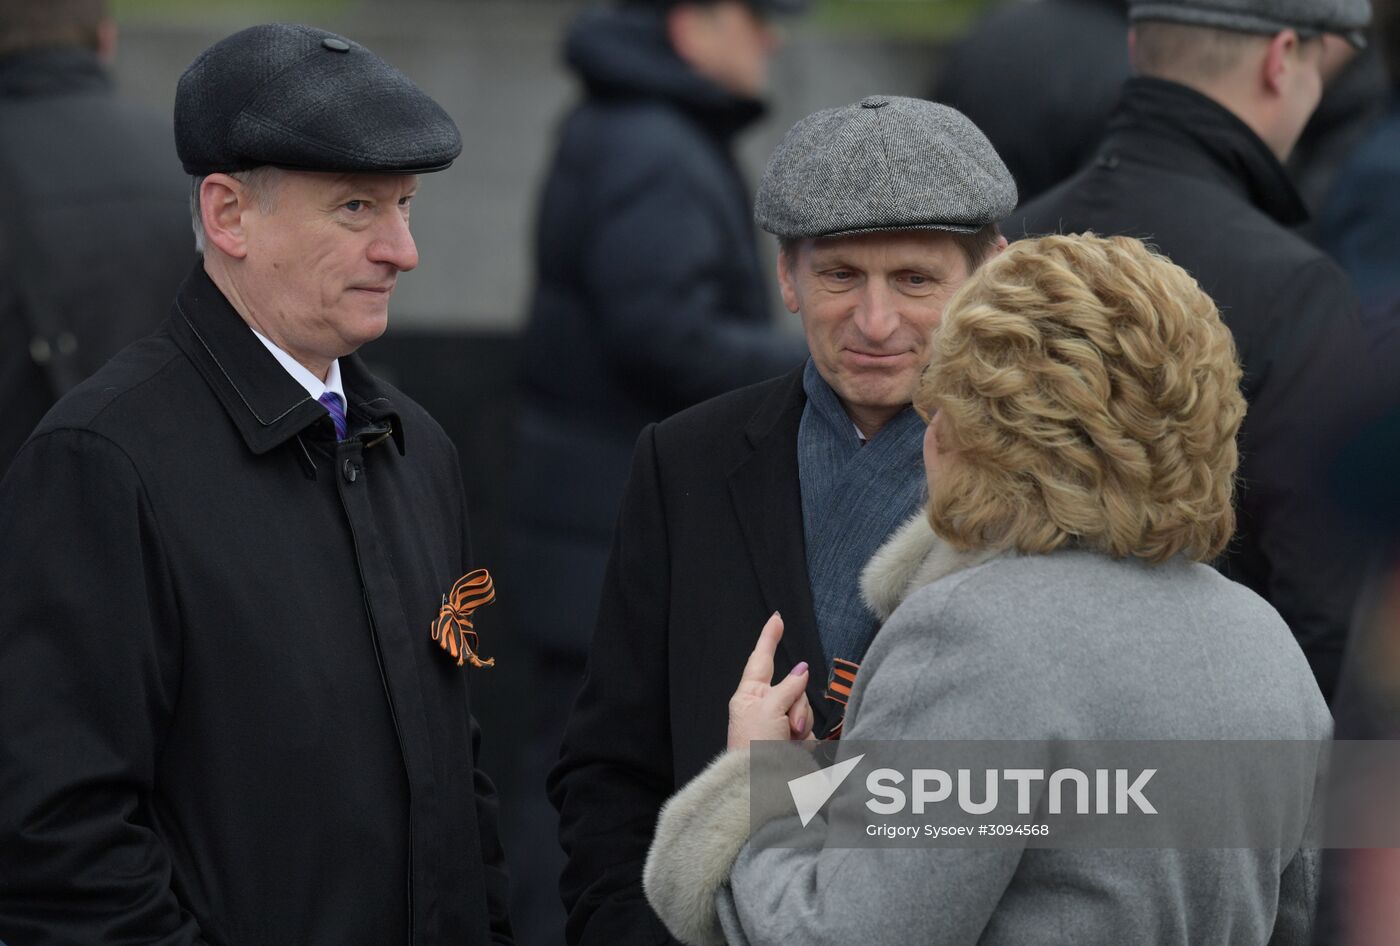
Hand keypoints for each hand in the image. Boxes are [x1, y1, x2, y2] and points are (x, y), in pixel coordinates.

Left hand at [727, 612, 815, 750]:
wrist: (763, 788)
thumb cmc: (754, 749)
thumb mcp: (768, 710)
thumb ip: (788, 687)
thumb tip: (802, 670)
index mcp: (748, 696)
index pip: (761, 660)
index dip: (769, 638)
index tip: (776, 619)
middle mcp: (765, 707)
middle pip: (793, 685)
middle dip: (796, 703)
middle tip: (788, 726)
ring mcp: (781, 724)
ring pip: (805, 706)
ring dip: (802, 722)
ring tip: (789, 741)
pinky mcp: (795, 740)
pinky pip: (811, 726)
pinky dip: (807, 737)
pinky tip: (796, 751)